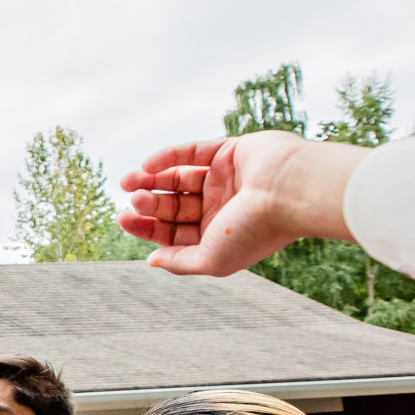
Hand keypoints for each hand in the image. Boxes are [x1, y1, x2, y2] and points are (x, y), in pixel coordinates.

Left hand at [118, 131, 368, 275]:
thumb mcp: (211, 259)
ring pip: (178, 178)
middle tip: (134, 200)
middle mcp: (221, 208)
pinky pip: (192, 152)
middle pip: (173, 206)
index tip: (124, 219)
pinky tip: (147, 165)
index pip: (174, 231)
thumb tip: (151, 261)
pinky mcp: (229, 151)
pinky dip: (167, 157)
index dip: (146, 226)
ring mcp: (225, 179)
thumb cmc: (256, 230)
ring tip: (130, 182)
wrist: (290, 192)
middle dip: (149, 203)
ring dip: (152, 180)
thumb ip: (180, 263)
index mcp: (219, 235)